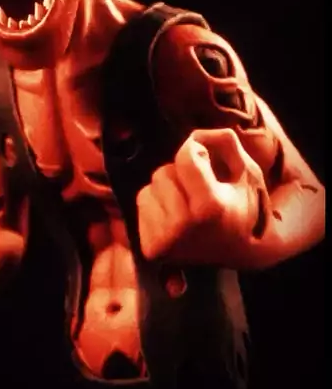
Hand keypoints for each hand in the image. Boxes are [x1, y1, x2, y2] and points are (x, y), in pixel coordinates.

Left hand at [137, 129, 269, 266]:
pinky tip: (177, 218)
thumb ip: (224, 142)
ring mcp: (165, 241)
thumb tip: (192, 136)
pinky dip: (157, 206)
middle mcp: (183, 226)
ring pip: (149, 189)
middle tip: (200, 192)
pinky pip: (141, 206)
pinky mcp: (152, 249)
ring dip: (166, 190)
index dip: (197, 152)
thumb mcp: (247, 170)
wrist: (243, 252)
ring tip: (189, 206)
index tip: (208, 162)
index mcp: (210, 207)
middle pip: (162, 173)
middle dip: (180, 175)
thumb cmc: (244, 206)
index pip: (185, 157)